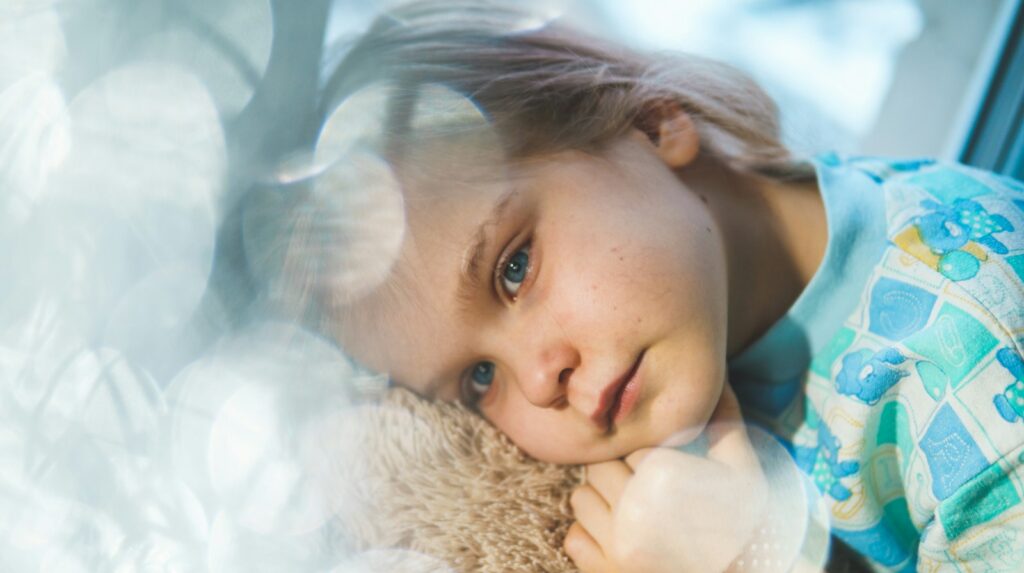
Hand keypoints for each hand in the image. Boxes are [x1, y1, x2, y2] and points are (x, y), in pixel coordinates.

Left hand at [564, 383, 768, 572]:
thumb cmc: (742, 529)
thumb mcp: (744, 473)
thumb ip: (726, 422)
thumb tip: (715, 378)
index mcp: (667, 480)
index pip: (630, 443)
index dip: (645, 453)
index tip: (665, 470)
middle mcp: (635, 511)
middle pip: (599, 466)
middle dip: (620, 474)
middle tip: (649, 493)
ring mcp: (615, 545)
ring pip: (581, 498)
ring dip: (603, 504)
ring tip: (636, 516)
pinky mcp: (601, 571)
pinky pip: (573, 537)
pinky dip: (591, 538)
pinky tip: (622, 541)